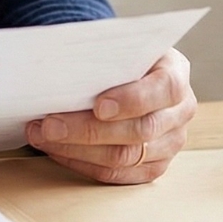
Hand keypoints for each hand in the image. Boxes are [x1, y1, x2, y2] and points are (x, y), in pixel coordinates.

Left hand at [26, 48, 196, 184]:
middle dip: (88, 130)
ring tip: (42, 136)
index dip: (132, 99)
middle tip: (49, 124)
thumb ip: (103, 56)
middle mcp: (180, 112)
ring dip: (77, 149)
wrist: (128, 74)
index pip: (164, 89)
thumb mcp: (118, 47)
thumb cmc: (119, 58)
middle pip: (139, 130)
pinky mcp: (153, 166)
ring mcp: (170, 143)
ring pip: (125, 157)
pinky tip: (56, 150)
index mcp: (176, 74)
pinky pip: (116, 174)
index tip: (98, 105)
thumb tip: (60, 69)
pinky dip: (81, 163)